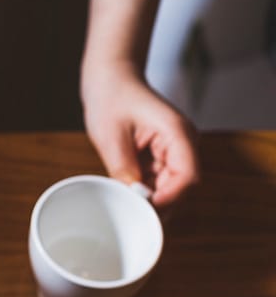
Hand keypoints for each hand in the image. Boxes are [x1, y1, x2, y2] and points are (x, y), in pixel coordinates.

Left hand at [81, 63, 198, 207]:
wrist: (111, 79)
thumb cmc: (111, 98)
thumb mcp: (110, 136)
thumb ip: (122, 167)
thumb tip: (133, 197)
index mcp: (178, 132)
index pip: (187, 176)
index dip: (169, 198)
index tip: (146, 211)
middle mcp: (182, 143)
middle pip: (181, 186)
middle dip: (159, 204)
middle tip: (133, 217)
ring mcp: (174, 150)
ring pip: (170, 187)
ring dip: (150, 199)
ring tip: (127, 206)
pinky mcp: (161, 156)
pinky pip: (157, 181)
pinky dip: (144, 191)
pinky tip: (127, 195)